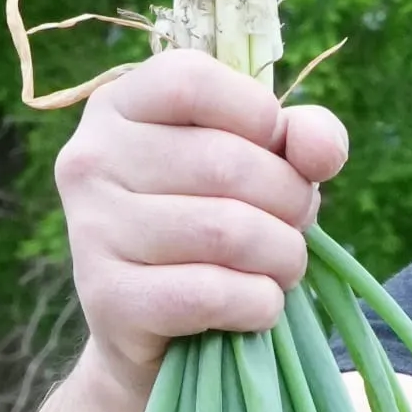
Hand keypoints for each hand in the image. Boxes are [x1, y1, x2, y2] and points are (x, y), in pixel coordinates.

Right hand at [55, 52, 349, 398]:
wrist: (153, 330)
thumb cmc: (212, 226)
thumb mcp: (259, 163)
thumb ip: (300, 137)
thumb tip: (320, 151)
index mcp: (119, 105)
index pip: (193, 81)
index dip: (259, 116)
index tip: (278, 154)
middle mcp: (91, 159)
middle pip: (225, 162)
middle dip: (291, 200)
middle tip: (295, 226)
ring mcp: (91, 230)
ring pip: (226, 232)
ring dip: (283, 256)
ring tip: (283, 266)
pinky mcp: (108, 299)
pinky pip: (212, 294)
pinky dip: (259, 303)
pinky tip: (258, 305)